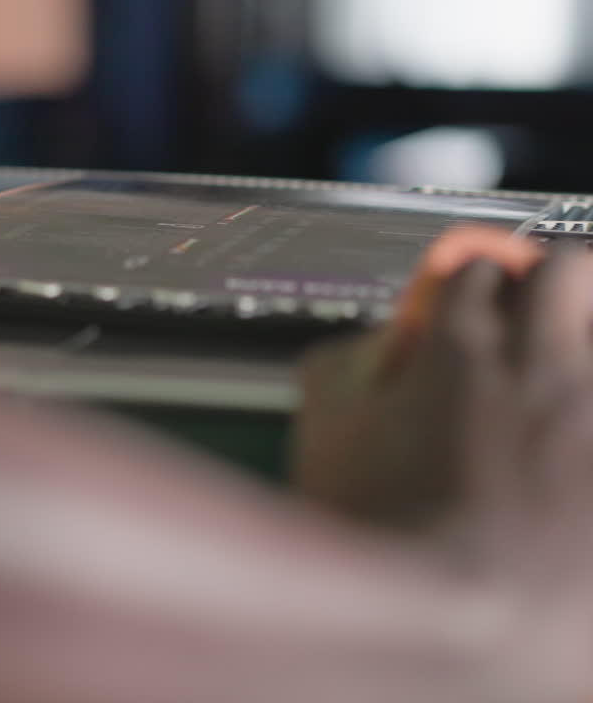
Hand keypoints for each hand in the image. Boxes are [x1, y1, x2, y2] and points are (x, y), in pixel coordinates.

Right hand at [296, 247, 592, 696]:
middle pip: (566, 270)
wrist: (450, 620)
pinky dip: (580, 414)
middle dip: (543, 283)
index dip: (464, 284)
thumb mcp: (324, 437)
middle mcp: (542, 368)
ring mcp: (590, 416)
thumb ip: (340, 374)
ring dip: (575, 337)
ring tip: (550, 381)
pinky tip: (561, 447)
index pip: (472, 269)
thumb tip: (367, 353)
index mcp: (458, 350)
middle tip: (526, 318)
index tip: (460, 306)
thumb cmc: (379, 532)